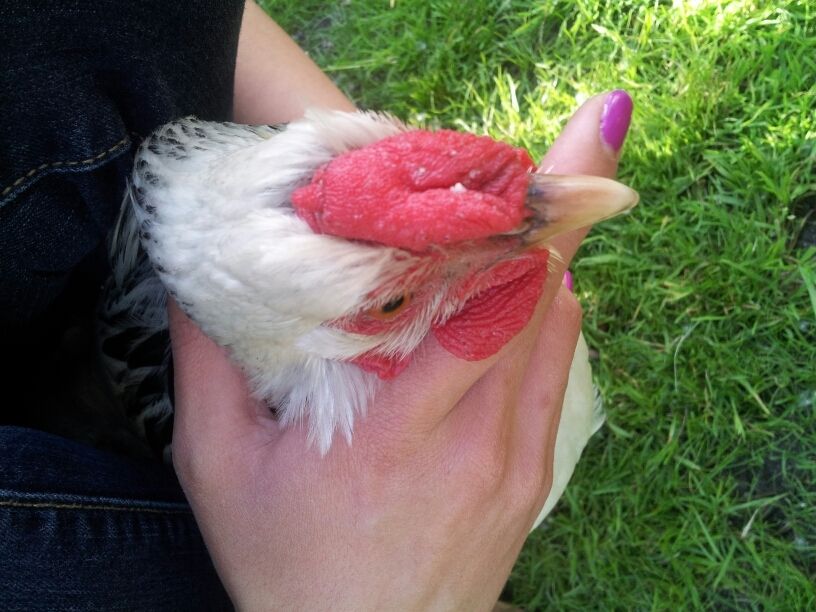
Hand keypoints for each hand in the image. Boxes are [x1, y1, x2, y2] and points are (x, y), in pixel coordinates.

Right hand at [170, 92, 629, 610]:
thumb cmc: (285, 568)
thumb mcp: (220, 473)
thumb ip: (206, 373)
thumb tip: (195, 284)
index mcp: (392, 439)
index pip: (474, 318)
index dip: (504, 239)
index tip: (512, 177)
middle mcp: (470, 447)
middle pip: (534, 309)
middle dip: (547, 227)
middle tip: (554, 157)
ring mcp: (511, 466)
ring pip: (556, 336)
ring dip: (551, 264)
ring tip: (542, 205)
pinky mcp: (529, 483)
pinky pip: (558, 378)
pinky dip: (553, 320)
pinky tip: (536, 285)